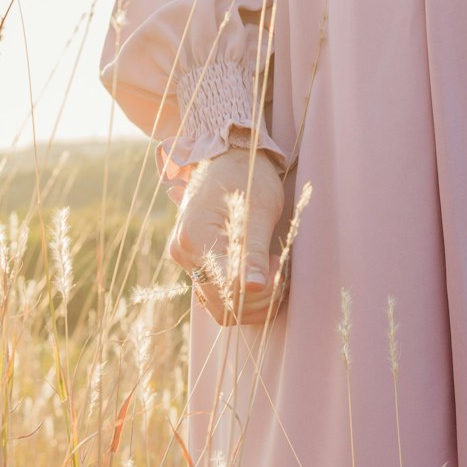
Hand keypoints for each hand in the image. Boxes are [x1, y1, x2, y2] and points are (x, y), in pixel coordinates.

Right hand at [166, 148, 288, 325]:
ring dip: (256, 300)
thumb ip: (253, 251)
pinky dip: (246, 296)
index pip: (228, 287)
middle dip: (261, 297)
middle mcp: (184, 253)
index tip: (279, 263)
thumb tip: (256, 286)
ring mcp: (188, 260)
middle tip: (281, 266)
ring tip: (273, 267)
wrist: (231, 159)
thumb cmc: (248, 177)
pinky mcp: (199, 263)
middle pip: (224, 304)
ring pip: (222, 307)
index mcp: (195, 238)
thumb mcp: (257, 212)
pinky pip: (220, 297)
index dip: (261, 287)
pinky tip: (263, 273)